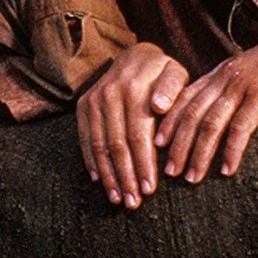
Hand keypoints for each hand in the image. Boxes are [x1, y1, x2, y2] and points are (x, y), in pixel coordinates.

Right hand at [75, 42, 187, 207]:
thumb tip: (160, 107)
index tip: (150, 188)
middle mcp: (109, 95)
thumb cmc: (162, 72)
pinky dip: (91, 161)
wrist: (134, 55)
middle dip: (126, 176)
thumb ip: (173, 88)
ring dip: (108, 175)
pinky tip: (99, 181)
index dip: (143, 163)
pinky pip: (85, 138)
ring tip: (118, 198)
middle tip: (134, 202)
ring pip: (99, 145)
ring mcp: (93, 100)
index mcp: (134, 89)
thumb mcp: (175, 72)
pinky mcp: (83, 106)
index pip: (137, 134)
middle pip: (117, 144)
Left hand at [156, 26, 257, 181]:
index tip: (156, 145)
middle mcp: (225, 78)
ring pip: (210, 124)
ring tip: (191, 178)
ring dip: (198, 154)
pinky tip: (227, 171)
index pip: (185, 98)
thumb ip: (235, 85)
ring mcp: (242, 86)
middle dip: (177, 145)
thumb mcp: (254, 69)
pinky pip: (240, 128)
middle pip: (191, 115)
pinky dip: (231, 151)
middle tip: (167, 172)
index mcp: (221, 73)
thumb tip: (224, 107)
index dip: (169, 122)